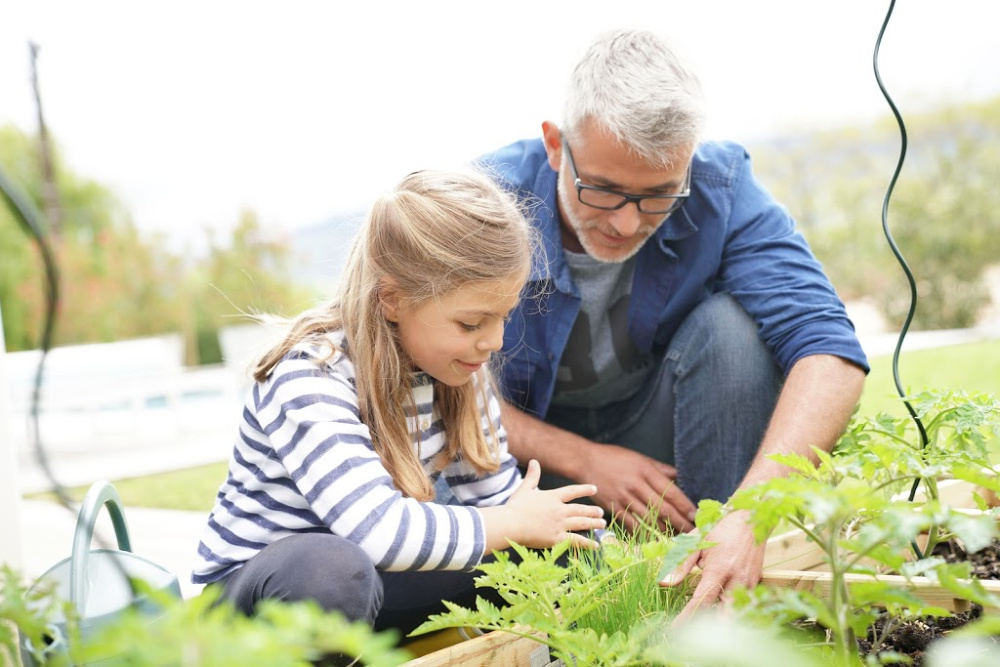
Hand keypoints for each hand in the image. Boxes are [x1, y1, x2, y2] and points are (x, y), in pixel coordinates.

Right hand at [485, 460, 604, 550]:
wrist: (511, 523)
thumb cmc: (515, 507)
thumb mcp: (524, 488)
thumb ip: (532, 476)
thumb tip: (535, 461)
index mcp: (552, 497)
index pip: (572, 492)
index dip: (584, 489)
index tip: (594, 489)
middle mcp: (559, 510)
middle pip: (581, 509)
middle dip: (592, 511)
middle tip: (601, 513)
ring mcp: (560, 524)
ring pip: (582, 523)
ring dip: (594, 523)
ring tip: (602, 524)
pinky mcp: (557, 538)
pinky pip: (576, 540)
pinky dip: (587, 543)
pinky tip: (596, 544)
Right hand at [581, 443, 695, 532]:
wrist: (586, 461)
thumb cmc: (615, 458)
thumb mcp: (641, 458)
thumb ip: (661, 469)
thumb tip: (681, 478)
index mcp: (646, 471)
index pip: (671, 492)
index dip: (685, 506)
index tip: (696, 516)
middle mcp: (636, 485)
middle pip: (663, 509)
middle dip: (680, 523)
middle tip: (693, 533)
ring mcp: (624, 498)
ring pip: (649, 520)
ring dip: (665, 532)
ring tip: (679, 540)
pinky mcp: (614, 508)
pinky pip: (632, 525)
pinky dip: (644, 535)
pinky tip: (655, 541)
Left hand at [660, 510, 764, 622]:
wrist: (751, 519)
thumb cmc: (719, 529)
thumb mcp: (695, 542)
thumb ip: (680, 565)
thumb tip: (663, 584)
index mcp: (719, 570)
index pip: (701, 601)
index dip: (687, 618)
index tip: (674, 631)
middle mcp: (737, 580)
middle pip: (725, 617)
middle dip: (710, 630)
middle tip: (691, 636)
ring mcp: (749, 584)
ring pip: (735, 614)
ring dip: (720, 623)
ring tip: (702, 628)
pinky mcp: (755, 585)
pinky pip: (742, 605)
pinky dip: (730, 613)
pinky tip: (718, 615)